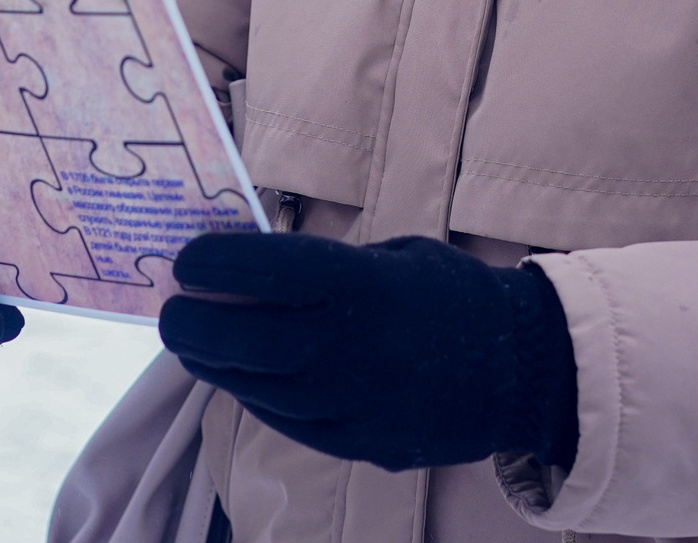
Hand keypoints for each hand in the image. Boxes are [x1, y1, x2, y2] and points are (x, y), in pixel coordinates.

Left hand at [159, 231, 576, 471]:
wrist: (525, 370)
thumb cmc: (456, 295)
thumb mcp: (395, 256)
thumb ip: (331, 267)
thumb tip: (262, 272)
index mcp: (354, 285)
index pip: (258, 270)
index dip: (212, 264)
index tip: (186, 259)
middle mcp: (341, 346)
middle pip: (238, 337)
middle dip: (190, 322)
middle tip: (172, 310)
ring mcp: (345, 402)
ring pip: (252, 384)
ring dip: (213, 362)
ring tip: (194, 343)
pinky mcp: (354, 443)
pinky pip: (284, 419)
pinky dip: (255, 394)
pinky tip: (242, 377)